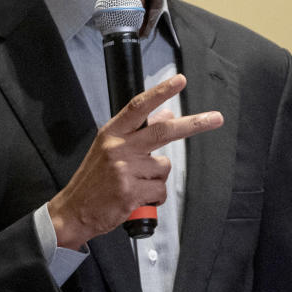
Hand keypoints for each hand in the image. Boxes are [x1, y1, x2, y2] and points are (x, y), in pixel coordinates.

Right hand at [47, 74, 222, 248]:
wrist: (75, 210)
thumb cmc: (94, 179)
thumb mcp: (110, 148)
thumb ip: (137, 131)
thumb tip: (166, 114)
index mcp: (112, 132)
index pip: (139, 107)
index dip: (160, 92)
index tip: (180, 81)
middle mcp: (118, 147)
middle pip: (163, 132)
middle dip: (193, 124)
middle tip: (216, 118)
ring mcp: (125, 170)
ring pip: (163, 168)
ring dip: (157, 178)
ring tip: (136, 184)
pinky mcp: (131, 192)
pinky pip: (160, 191)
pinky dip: (155, 197)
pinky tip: (138, 198)